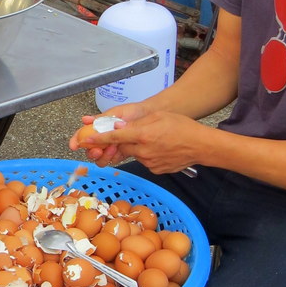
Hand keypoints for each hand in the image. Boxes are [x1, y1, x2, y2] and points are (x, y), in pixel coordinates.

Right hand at [69, 103, 145, 165]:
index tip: (74, 145)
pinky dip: (113, 157)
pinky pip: (113, 160)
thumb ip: (100, 119)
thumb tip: (85, 119)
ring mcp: (112, 147)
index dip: (76, 141)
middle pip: (90, 152)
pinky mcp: (121, 153)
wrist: (151, 117)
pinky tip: (119, 149)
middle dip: (91, 152)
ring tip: (111, 148)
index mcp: (98, 128)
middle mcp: (103, 140)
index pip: (82, 136)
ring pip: (100, 159)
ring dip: (103, 156)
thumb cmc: (134, 112)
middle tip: (97, 149)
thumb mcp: (115, 113)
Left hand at [72, 105, 202, 175]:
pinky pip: (144, 161)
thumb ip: (136, 123)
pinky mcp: (154, 170)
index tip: (85, 139)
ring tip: (156, 139)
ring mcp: (149, 162)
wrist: (201, 146)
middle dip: (123, 142)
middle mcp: (143, 151)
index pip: (114, 137)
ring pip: (134, 154)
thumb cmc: (182, 127)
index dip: (98, 138)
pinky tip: (161, 149)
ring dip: (138, 147)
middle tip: (135, 134)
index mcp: (143, 135)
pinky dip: (147, 154)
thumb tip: (118, 128)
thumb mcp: (158, 117)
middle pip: (123, 147)